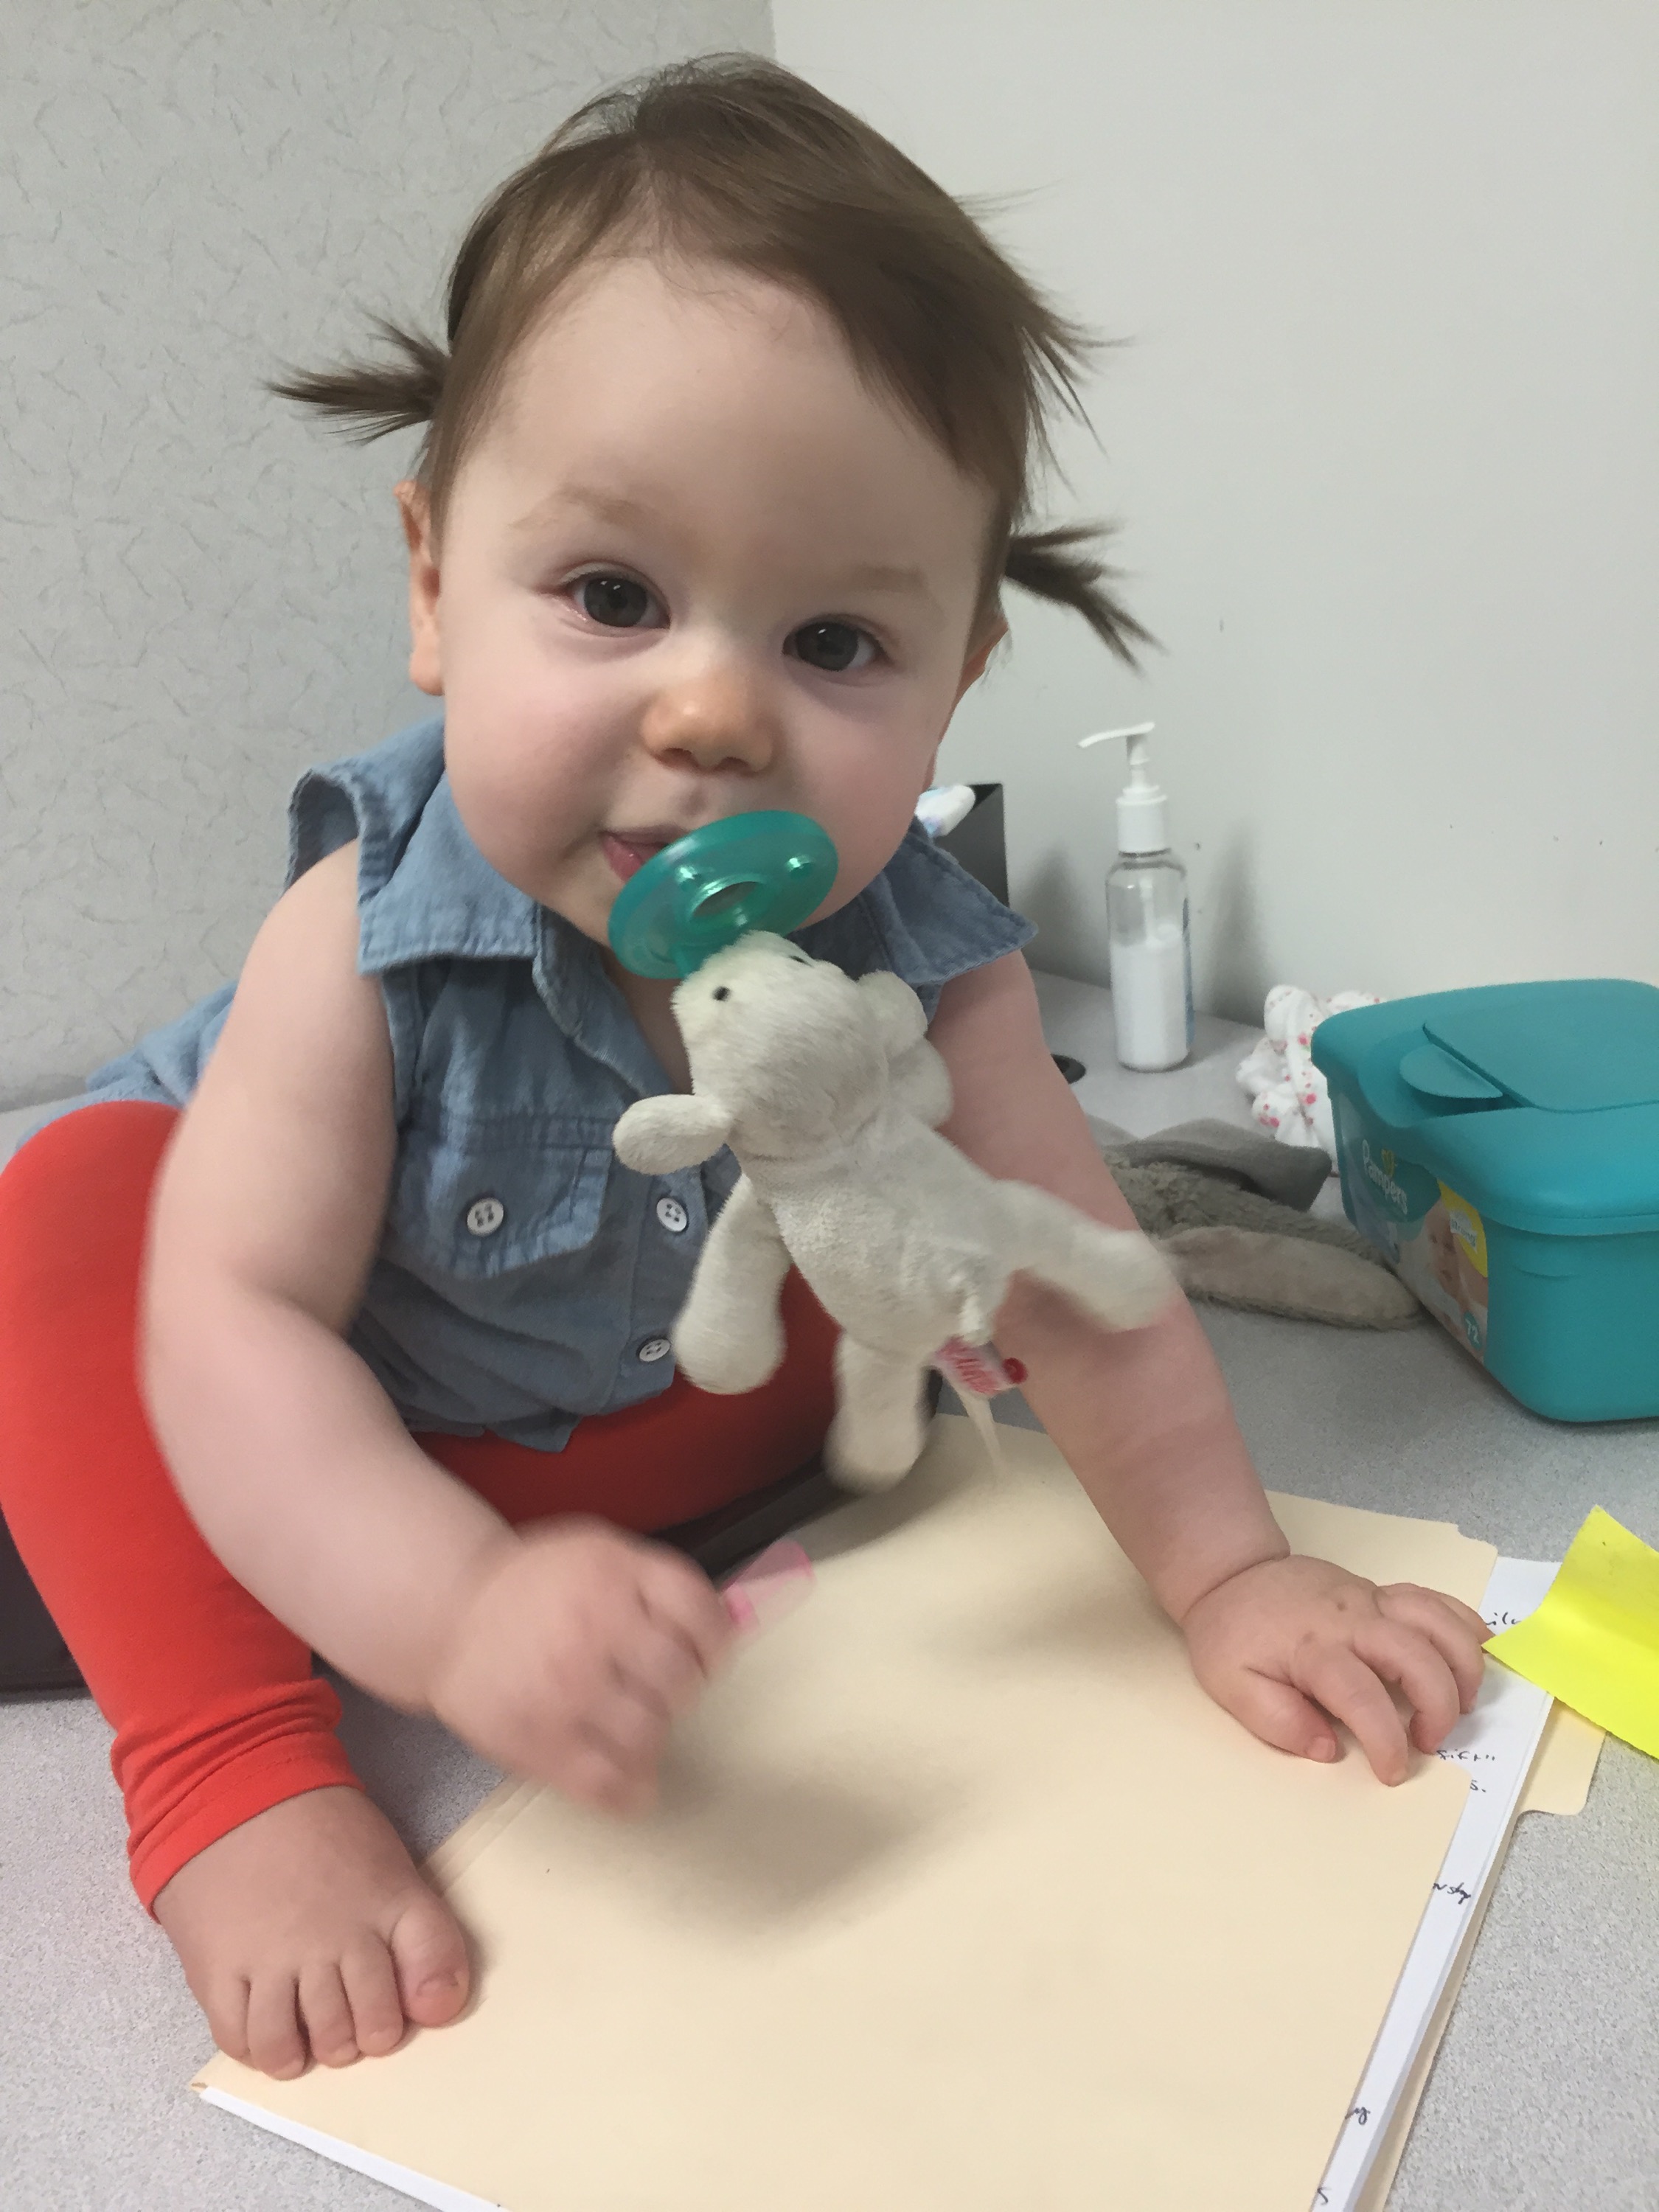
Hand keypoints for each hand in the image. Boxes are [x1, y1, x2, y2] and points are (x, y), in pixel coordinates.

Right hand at [428, 1519, 733, 1812]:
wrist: (450, 1616)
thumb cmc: (537, 1585)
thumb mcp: (600, 1552)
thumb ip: (657, 1582)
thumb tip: (728, 1626)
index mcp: (613, 1574)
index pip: (701, 1615)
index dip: (716, 1643)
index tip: (707, 1658)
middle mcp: (592, 1628)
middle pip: (680, 1680)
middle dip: (681, 1692)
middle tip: (660, 1692)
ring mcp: (565, 1689)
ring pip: (650, 1734)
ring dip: (656, 1739)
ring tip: (638, 1730)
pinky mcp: (538, 1741)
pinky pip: (606, 1783)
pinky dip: (632, 1793)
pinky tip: (637, 1787)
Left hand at [1179, 1554, 1488, 1783]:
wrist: (1230, 1575)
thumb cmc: (1231, 1635)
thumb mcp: (1232, 1685)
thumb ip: (1277, 1720)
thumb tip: (1327, 1750)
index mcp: (1313, 1649)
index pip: (1362, 1698)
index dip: (1386, 1742)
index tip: (1393, 1771)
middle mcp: (1351, 1620)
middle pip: (1416, 1657)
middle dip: (1437, 1707)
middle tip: (1429, 1741)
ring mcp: (1371, 1600)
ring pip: (1437, 1622)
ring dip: (1463, 1666)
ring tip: (1462, 1704)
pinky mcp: (1381, 1591)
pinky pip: (1434, 1600)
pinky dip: (1464, 1624)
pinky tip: (1478, 1651)